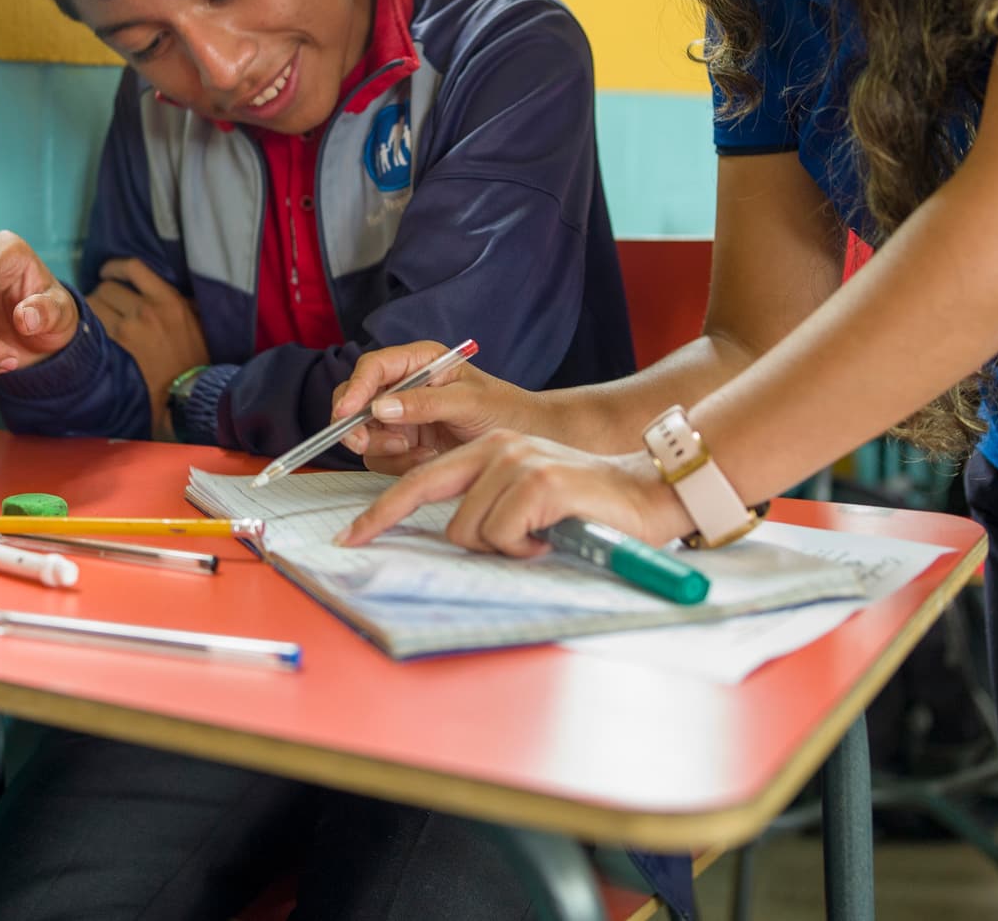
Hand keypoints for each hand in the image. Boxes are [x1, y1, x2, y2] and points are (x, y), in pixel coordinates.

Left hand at [86, 258, 208, 433]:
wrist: (185, 393)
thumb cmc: (193, 358)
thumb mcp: (194, 320)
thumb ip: (175, 300)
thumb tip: (154, 286)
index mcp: (168, 299)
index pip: (132, 268)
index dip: (114, 267)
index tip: (107, 272)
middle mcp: (145, 310)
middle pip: (106, 287)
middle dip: (103, 294)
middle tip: (105, 305)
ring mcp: (126, 331)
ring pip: (93, 306)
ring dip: (93, 311)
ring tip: (98, 320)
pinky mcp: (113, 350)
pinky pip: (91, 329)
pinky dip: (89, 329)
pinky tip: (93, 335)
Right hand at [329, 342, 546, 473]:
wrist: (528, 441)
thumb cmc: (507, 410)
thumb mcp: (470, 402)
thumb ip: (425, 403)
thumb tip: (381, 407)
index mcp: (419, 362)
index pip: (373, 368)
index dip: (355, 388)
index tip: (347, 412)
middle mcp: (404, 386)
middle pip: (356, 401)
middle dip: (357, 425)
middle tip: (366, 443)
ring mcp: (402, 417)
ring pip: (365, 434)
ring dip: (386, 449)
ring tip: (423, 452)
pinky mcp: (406, 445)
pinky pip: (382, 458)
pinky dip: (399, 464)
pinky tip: (427, 458)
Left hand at [335, 432, 689, 555]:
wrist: (648, 497)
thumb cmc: (585, 509)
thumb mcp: (525, 500)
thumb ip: (486, 507)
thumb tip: (447, 541)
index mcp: (489, 450)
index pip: (419, 480)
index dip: (380, 511)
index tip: (349, 537)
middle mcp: (497, 449)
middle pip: (428, 497)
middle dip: (418, 529)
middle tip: (418, 545)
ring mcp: (517, 462)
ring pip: (468, 529)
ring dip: (502, 547)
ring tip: (539, 536)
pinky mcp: (538, 482)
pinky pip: (502, 536)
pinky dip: (525, 550)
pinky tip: (551, 537)